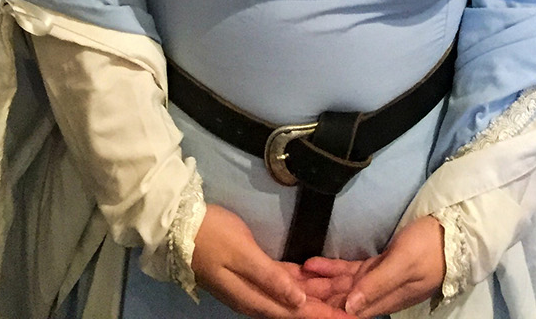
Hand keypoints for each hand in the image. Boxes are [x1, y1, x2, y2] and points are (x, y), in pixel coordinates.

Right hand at [191, 204, 344, 318]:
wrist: (181, 226)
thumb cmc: (213, 236)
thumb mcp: (242, 254)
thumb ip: (270, 278)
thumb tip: (298, 303)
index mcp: (255, 299)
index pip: (298, 314)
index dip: (324, 317)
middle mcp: (257, 299)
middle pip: (298, 309)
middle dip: (325, 308)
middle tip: (353, 308)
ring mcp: (255, 286)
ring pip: (293, 296)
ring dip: (317, 296)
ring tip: (342, 295)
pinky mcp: (254, 270)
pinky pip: (284, 282)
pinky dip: (301, 282)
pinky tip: (315, 280)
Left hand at [299, 216, 445, 317]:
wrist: (452, 233)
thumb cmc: (430, 247)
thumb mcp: (404, 264)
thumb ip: (377, 285)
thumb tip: (349, 307)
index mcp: (383, 299)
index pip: (346, 313)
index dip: (323, 312)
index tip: (298, 309)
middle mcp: (376, 294)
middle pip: (338, 301)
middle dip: (312, 297)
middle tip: (285, 290)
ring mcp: (375, 280)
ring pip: (339, 286)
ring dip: (316, 283)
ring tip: (290, 278)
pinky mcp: (376, 266)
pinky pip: (348, 271)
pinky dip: (329, 268)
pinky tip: (310, 264)